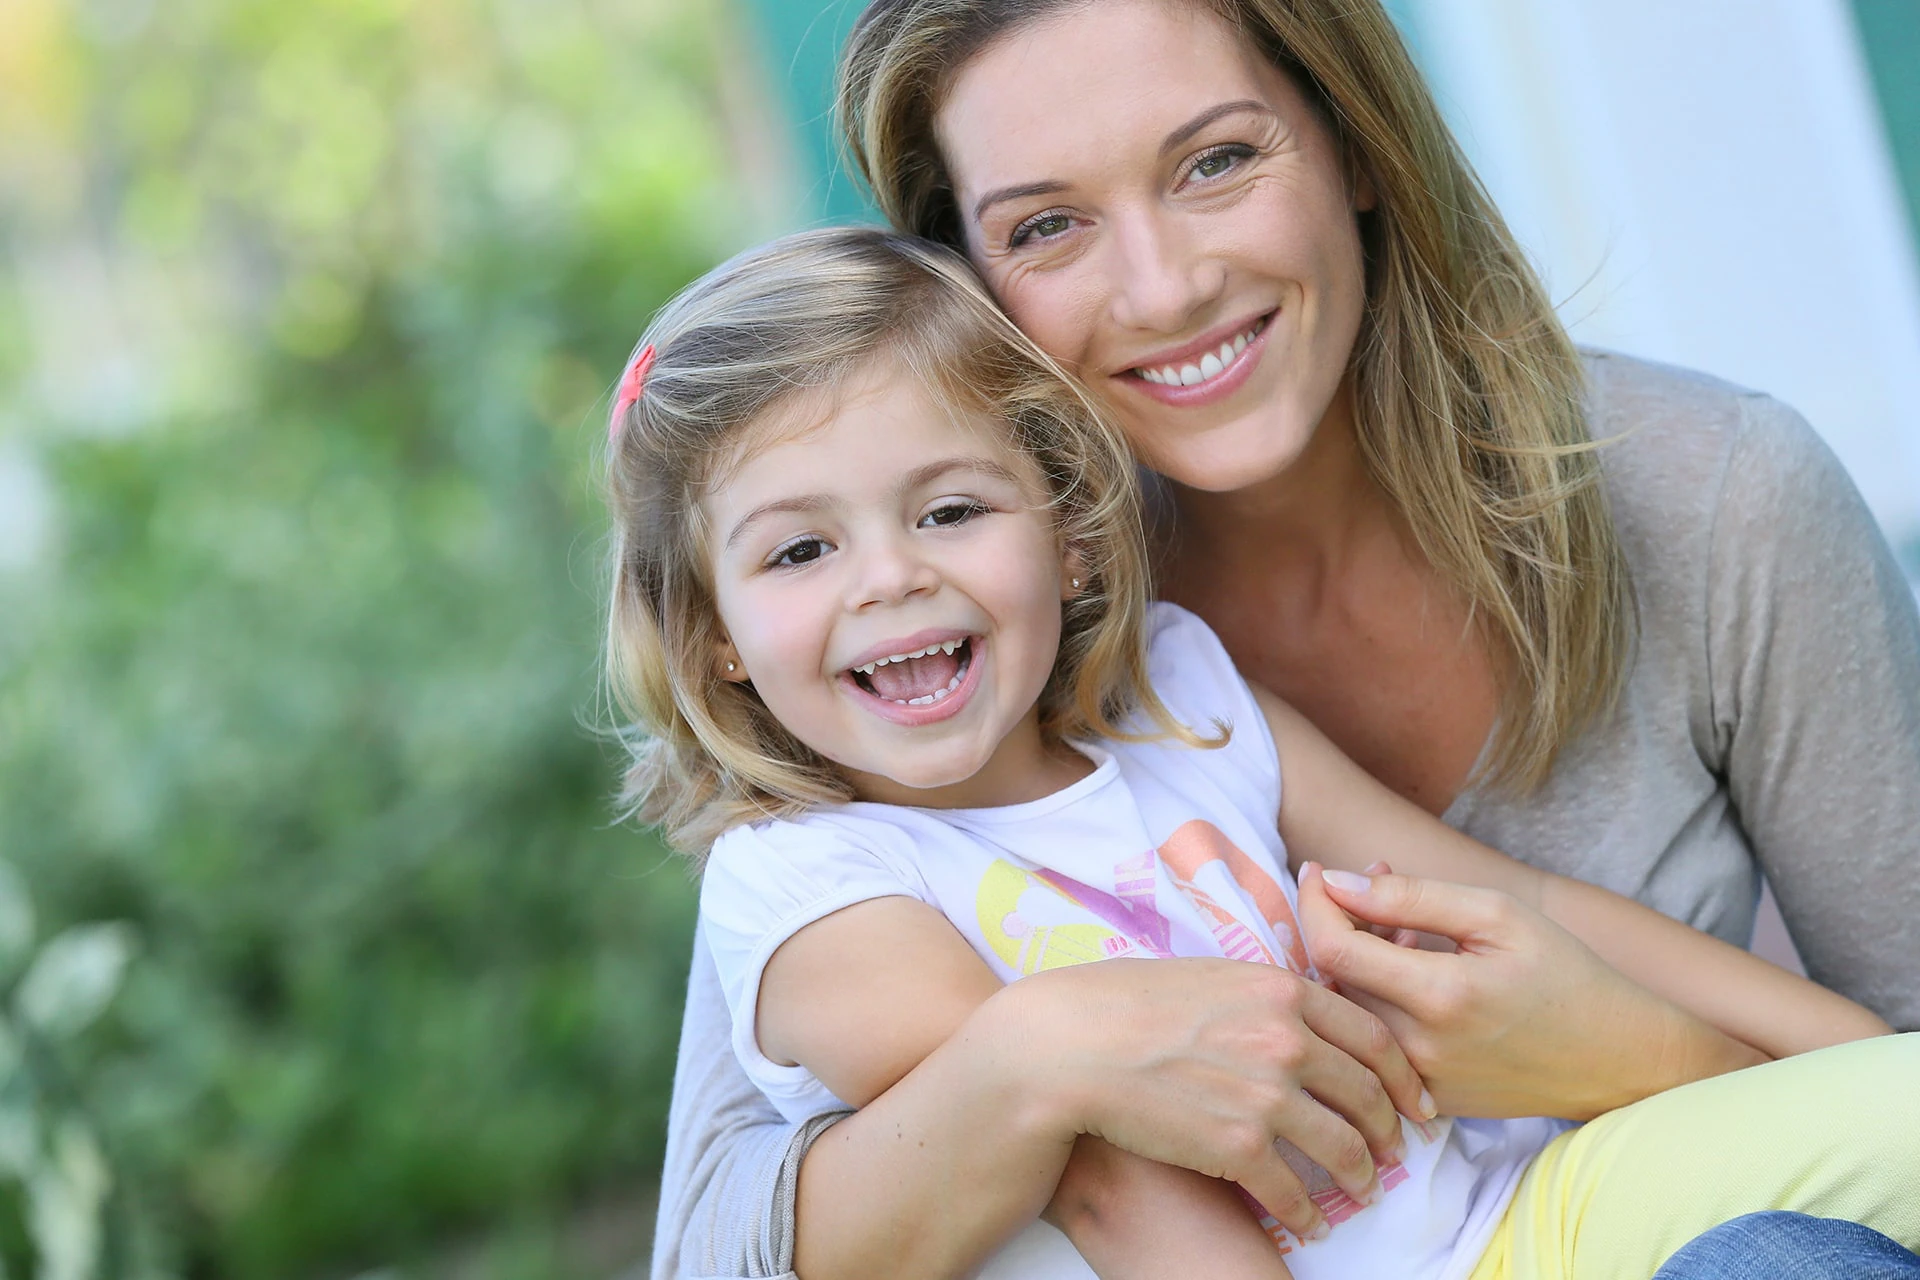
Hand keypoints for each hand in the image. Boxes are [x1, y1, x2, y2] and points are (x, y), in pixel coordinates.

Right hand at [1004, 955, 1433, 1241]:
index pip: (1373, 1035)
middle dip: (1390, 1129)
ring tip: (1362, 1190)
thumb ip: (1262, 993)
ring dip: (1360, 1175)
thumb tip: (1296, 1009)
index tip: (1415, 1100)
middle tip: (1397, 1150)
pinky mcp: (1238, 1147)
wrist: (1070, 1047)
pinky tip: (1310, 1221)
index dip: (1403, 1074)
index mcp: (1282, 989)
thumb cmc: (1123, 1004)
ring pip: (1343, 1147)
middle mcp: (1286, 1039)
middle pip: (1368, 1093)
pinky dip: (1309, 1212)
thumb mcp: (1208, 974)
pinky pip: (1295, 1191)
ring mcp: (1266, 1094)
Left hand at [1295, 864, 1735, 1119]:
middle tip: (1377, 886)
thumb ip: (1408, 897)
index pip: (1331, 948)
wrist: (1617, 1057)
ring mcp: (1419, 1084)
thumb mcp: (1496, 914)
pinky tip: (1416, 976)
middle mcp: (1419, 1049)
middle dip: (1340, 923)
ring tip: (1405, 931)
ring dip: (1358, 963)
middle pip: (1333, 979)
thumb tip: (1335, 882)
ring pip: (1350, 1011)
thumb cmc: (1563, 973)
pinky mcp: (1425, 1103)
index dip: (1313, 904)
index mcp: (1439, 996)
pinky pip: (1376, 1045)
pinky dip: (1379, 1002)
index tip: (1316, 870)